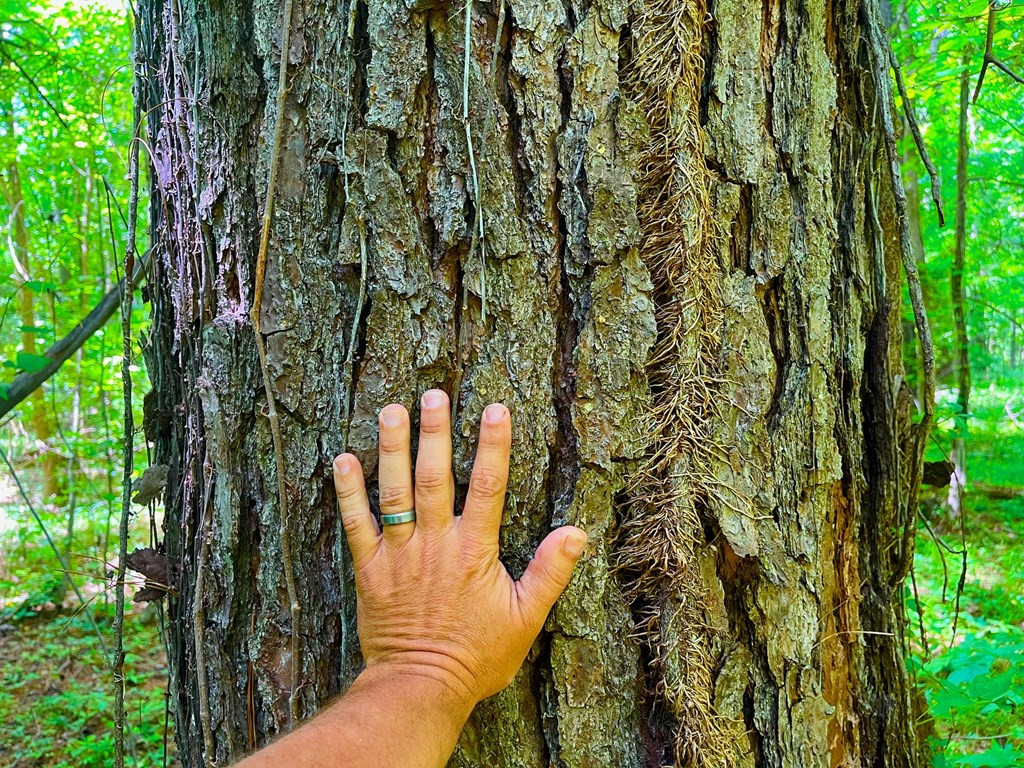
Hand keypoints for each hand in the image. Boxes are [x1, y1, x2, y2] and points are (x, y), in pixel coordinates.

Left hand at [333, 390, 587, 707]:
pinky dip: (348, 491)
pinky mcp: (370, 570)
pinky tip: (343, 459)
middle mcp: (435, 544)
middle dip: (435, 432)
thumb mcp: (525, 618)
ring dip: (393, 448)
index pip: (489, 487)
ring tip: (392, 409)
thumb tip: (578, 533)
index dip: (493, 445)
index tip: (495, 408)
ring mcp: (399, 554)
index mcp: (474, 551)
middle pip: (435, 477)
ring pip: (395, 491)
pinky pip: (356, 524)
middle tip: (433, 394)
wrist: (420, 688)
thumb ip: (550, 572)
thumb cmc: (476, 656)